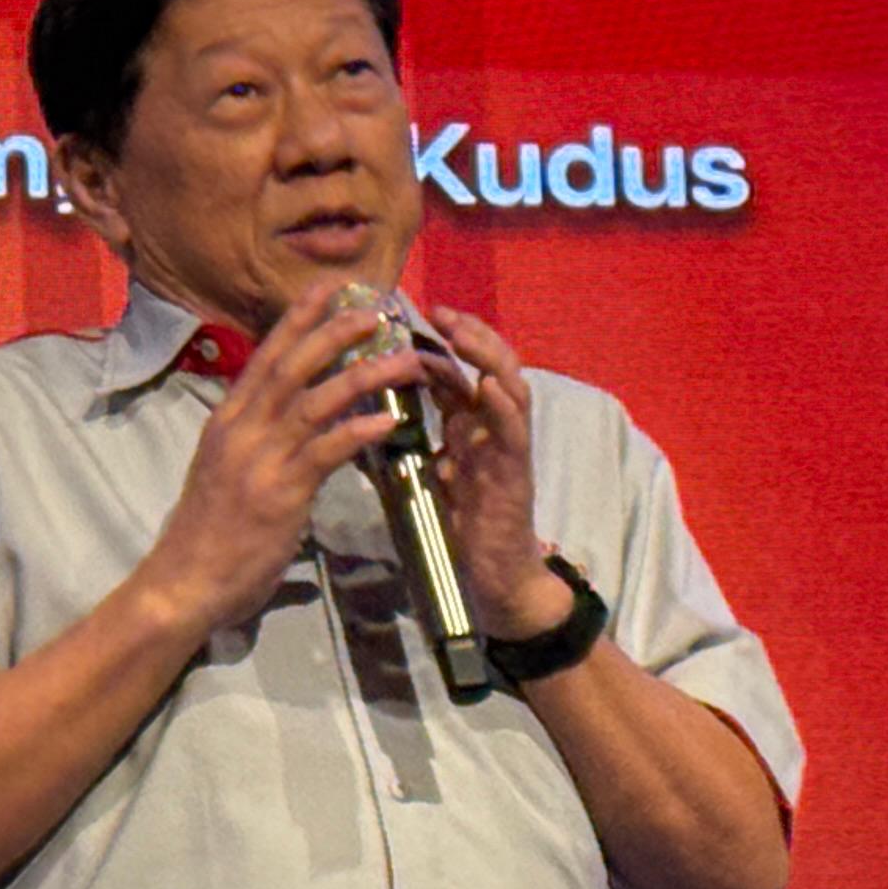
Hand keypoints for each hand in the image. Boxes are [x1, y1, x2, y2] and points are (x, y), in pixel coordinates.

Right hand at [127, 294, 422, 638]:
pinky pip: (325, 452)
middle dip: (333, 332)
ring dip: (361, 374)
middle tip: (372, 308)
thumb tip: (287, 423)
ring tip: (400, 358)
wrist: (183, 582)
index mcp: (228, 420)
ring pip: (314, 401)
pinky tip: (388, 420)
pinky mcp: (280, 493)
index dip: (298, 320)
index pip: (265, 356)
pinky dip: (357, 431)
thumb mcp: (225, 470)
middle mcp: (241, 429)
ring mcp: (260, 459)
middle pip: (291, 366)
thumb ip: (255, 441)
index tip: (327, 289)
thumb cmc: (207, 533)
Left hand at [414, 306, 557, 638]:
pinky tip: (488, 385)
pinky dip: (502, 405)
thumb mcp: (431, 474)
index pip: (458, 371)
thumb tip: (371, 418)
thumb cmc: (464, 526)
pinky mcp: (516, 472)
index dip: (438, 343)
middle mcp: (492, 428)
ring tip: (463, 332)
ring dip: (487, 356)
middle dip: (468, 335)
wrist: (497, 577)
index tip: (410, 317)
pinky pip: (514, 432)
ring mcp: (508, 447)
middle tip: (439, 311)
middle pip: (490, 365)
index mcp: (470, 426)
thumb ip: (414, 443)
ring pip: (509, 387)